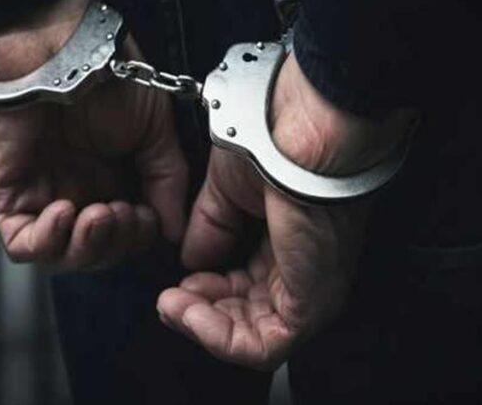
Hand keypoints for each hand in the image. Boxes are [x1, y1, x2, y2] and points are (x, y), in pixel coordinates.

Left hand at [0, 0, 187, 269]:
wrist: (61, 48)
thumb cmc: (108, 78)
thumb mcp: (157, 131)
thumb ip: (167, 181)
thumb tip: (174, 232)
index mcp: (114, 180)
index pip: (127, 236)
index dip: (140, 237)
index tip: (151, 217)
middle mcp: (80, 192)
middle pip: (98, 252)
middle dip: (118, 243)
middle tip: (125, 212)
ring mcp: (44, 196)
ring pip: (63, 256)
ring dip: (88, 246)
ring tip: (101, 213)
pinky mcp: (10, 195)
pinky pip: (24, 244)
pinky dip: (49, 241)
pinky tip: (66, 210)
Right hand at [157, 52, 411, 369]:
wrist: (301, 134)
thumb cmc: (273, 144)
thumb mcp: (225, 191)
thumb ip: (209, 229)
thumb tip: (188, 260)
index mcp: (288, 240)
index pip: (245, 284)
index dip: (204, 289)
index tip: (175, 282)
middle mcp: (303, 269)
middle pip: (246, 314)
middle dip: (200, 309)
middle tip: (169, 298)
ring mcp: (310, 291)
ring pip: (252, 337)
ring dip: (203, 326)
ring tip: (172, 305)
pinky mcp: (312, 307)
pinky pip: (262, 346)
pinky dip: (218, 337)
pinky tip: (189, 312)